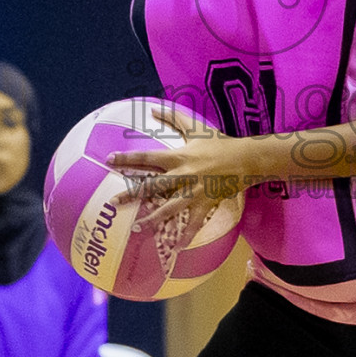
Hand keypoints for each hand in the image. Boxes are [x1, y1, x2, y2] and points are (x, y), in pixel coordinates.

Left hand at [108, 107, 244, 250]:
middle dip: (132, 194)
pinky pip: (195, 222)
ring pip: (169, 207)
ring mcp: (195, 190)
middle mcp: (183, 174)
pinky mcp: (207, 202)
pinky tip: (177, 247)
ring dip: (153, 219)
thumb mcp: (196, 126)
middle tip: (113, 202)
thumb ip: (173, 117)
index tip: (109, 160)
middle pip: (153, 186)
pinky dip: (187, 235)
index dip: (128, 158)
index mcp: (179, 156)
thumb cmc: (220, 141)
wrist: (246, 158)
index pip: (147, 156)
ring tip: (136, 228)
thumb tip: (153, 108)